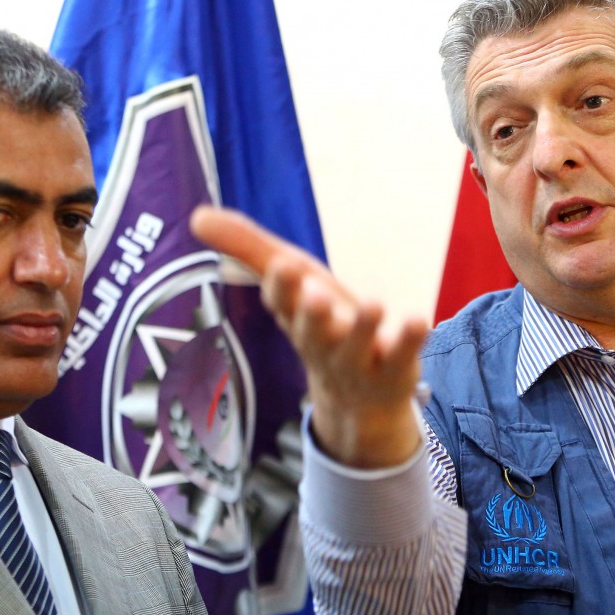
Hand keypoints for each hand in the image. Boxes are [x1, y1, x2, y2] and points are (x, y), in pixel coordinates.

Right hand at [190, 206, 428, 467]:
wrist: (359, 399)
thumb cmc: (321, 324)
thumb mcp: (292, 282)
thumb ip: (248, 248)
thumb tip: (196, 215)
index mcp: (295, 316)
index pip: (282, 301)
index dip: (282, 287)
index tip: (283, 266)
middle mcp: (321, 341)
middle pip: (311, 329)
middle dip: (311, 312)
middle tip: (314, 292)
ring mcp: (358, 359)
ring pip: (356, 345)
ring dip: (362, 326)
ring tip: (374, 305)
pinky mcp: (394, 368)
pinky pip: (401, 355)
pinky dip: (409, 338)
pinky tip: (418, 319)